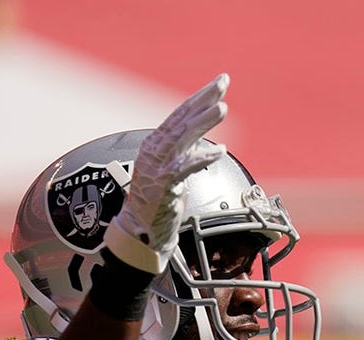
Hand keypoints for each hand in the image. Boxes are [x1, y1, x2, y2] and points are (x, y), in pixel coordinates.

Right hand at [105, 73, 229, 273]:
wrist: (140, 233)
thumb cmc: (157, 203)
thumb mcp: (172, 171)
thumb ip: (184, 154)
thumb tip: (203, 142)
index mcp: (155, 144)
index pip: (180, 114)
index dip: (200, 97)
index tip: (220, 83)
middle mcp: (153, 150)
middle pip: (181, 119)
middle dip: (204, 99)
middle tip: (223, 82)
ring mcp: (156, 167)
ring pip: (182, 137)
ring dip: (203, 121)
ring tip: (223, 107)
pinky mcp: (162, 186)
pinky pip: (184, 167)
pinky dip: (202, 157)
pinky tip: (220, 150)